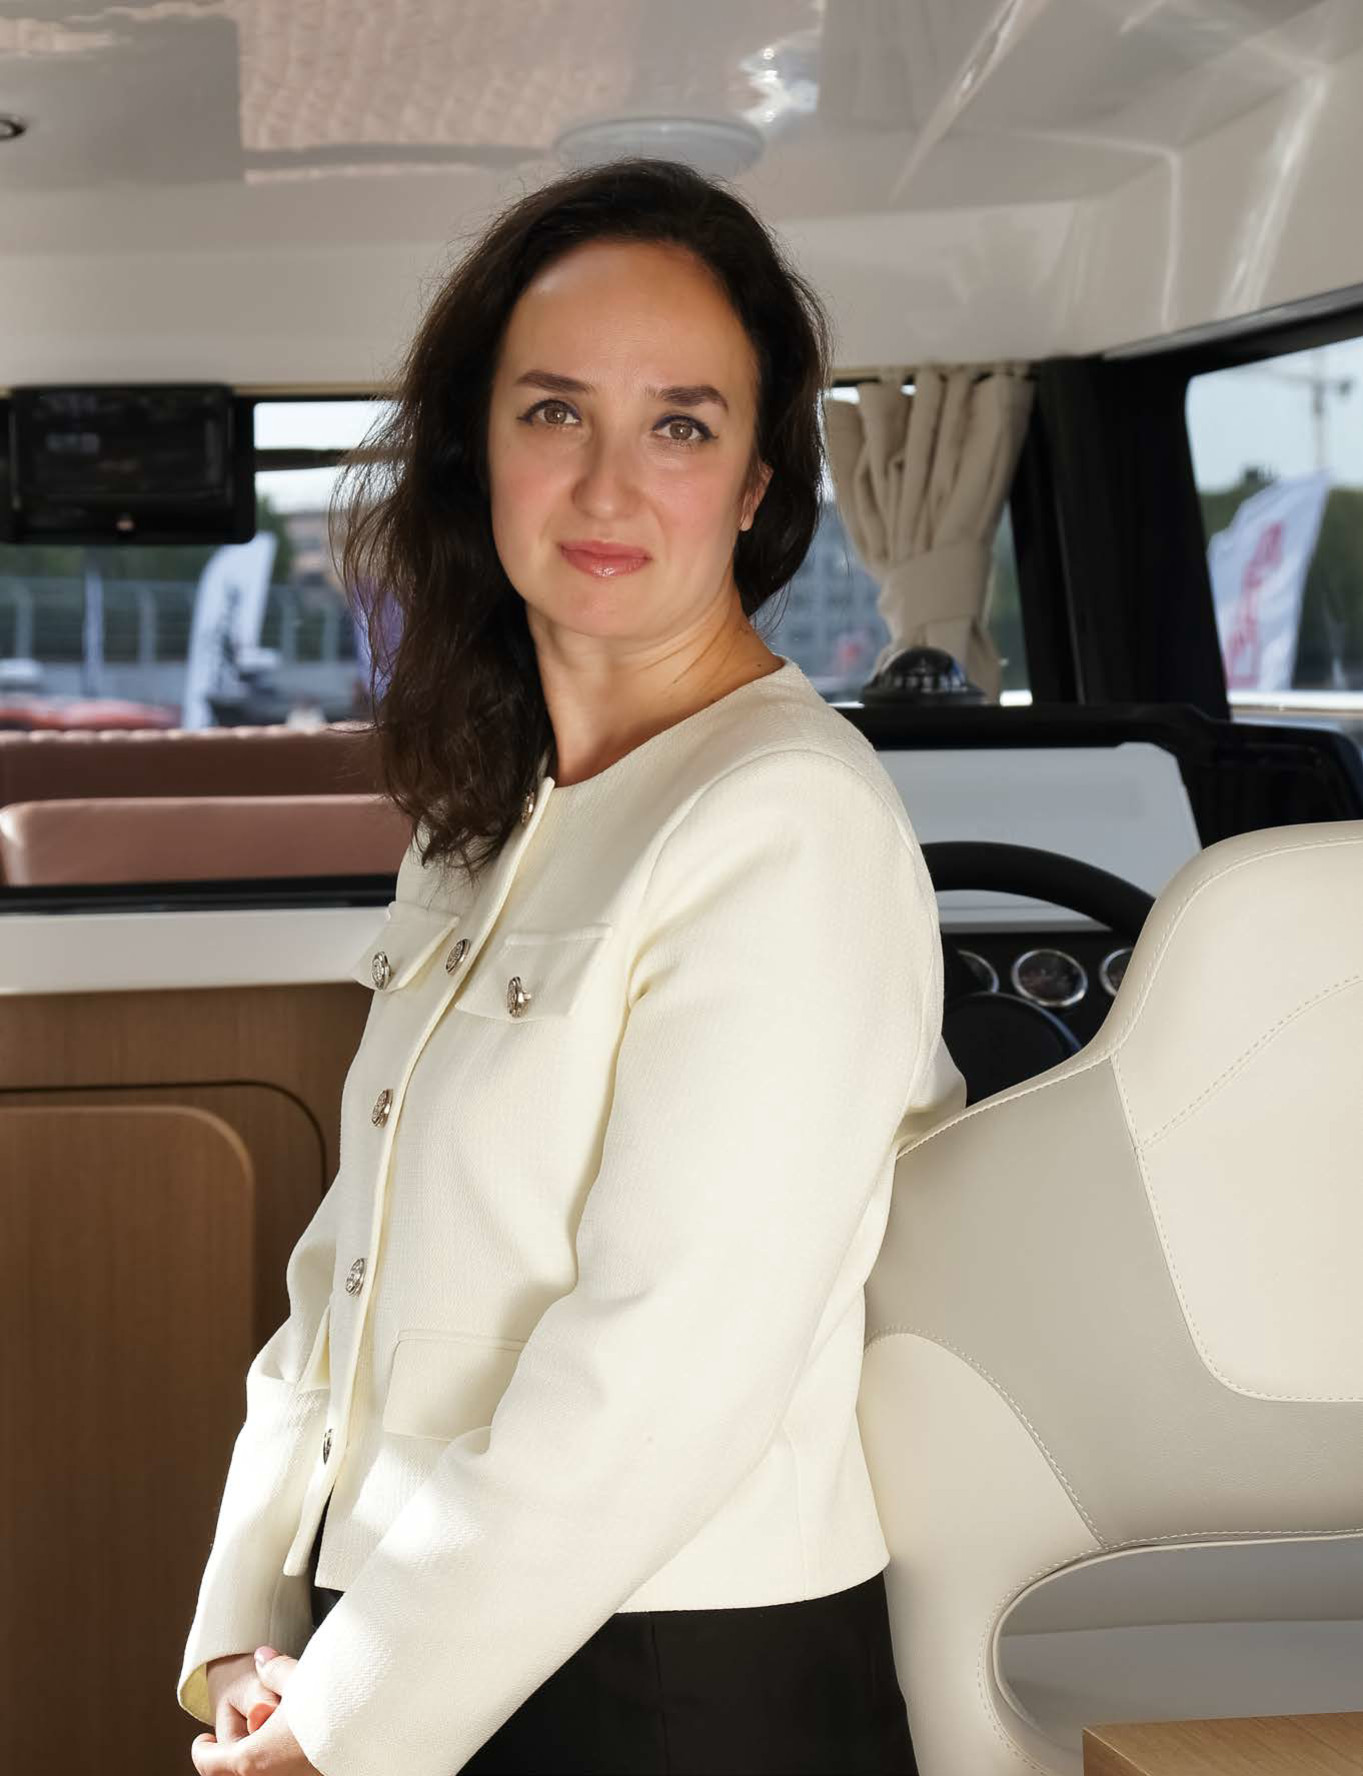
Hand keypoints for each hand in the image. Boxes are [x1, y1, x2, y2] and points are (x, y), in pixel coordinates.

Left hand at [191, 1647, 320, 1772]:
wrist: (374, 1728)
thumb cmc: (330, 1707)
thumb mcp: (297, 1679)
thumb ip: (274, 1669)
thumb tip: (262, 1658)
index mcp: (254, 1758)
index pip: (211, 1763)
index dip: (202, 1750)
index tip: (202, 1740)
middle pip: (237, 1771)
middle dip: (234, 1752)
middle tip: (236, 1734)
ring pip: (263, 1771)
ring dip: (260, 1754)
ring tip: (270, 1729)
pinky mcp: (316, 1773)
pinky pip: (287, 1770)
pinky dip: (283, 1757)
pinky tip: (300, 1736)